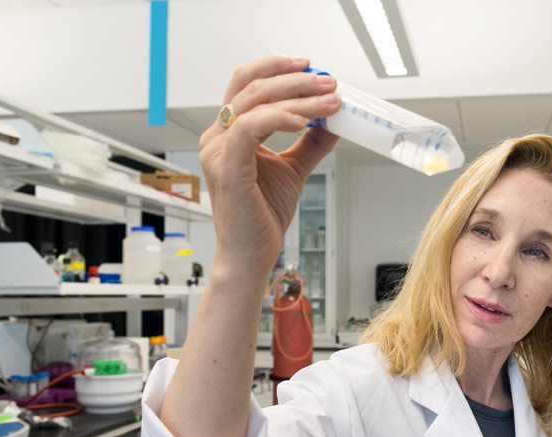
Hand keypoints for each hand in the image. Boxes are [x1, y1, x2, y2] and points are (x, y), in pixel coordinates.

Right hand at [199, 55, 340, 271]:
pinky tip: (305, 120)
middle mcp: (217, 137)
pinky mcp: (227, 167)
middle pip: (253, 86)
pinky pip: (251, 127)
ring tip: (329, 101)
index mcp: (228, 132)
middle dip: (296, 80)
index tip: (311, 68)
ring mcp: (218, 151)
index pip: (248, 84)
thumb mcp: (294, 168)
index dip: (277, 68)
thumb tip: (334, 120)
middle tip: (329, 83)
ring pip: (256, 103)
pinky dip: (281, 117)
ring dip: (297, 97)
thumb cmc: (262, 215)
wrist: (251, 253)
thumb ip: (310, 142)